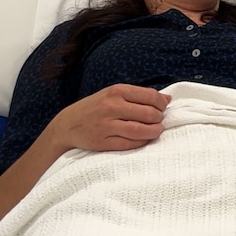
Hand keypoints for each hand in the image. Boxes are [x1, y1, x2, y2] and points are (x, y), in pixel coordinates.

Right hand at [50, 83, 171, 151]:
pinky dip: (141, 142)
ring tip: (156, 130)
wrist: (67, 124)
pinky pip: (130, 144)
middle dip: (159, 119)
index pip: (150, 96)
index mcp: (116, 91)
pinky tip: (143, 139)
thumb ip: (140, 95)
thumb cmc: (97, 107)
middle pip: (148, 114)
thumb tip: (168, 99)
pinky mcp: (102, 142)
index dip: (162, 104)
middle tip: (159, 121)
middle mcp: (111, 106)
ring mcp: (106, 125)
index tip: (163, 108)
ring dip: (154, 132)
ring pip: (141, 130)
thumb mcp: (115, 94)